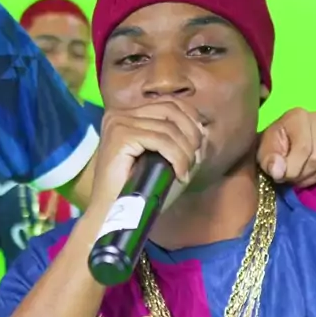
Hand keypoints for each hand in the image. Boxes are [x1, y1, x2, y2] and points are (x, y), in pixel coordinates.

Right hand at [88, 101, 204, 213]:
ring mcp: (118, 123)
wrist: (110, 213)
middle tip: (196, 159)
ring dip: (185, 151)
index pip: (168, 103)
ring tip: (186, 171)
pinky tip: (180, 174)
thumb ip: (181, 142)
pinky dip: (176, 157)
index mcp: (128, 114)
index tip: (201, 143)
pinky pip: (160, 140)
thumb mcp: (163, 159)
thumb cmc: (137, 190)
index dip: (191, 119)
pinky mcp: (120, 136)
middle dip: (191, 134)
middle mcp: (120, 113)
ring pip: (168, 128)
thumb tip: (204, 129)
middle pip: (170, 110)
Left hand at [258, 108, 315, 186]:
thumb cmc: (271, 144)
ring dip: (307, 178)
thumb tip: (278, 172)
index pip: (303, 147)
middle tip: (285, 176)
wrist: (281, 140)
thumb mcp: (263, 149)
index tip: (279, 175)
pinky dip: (315, 177)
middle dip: (299, 174)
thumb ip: (269, 159)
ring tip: (293, 174)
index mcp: (299, 117)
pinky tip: (303, 174)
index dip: (291, 168)